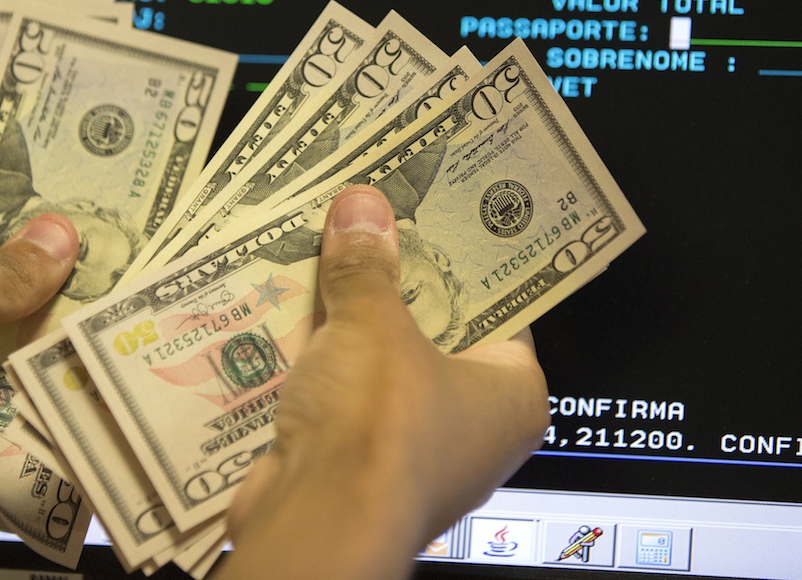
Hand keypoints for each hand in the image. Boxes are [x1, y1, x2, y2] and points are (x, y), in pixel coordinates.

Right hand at [220, 185, 549, 578]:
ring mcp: (415, 454)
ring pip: (383, 371)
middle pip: (434, 339)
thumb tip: (362, 208)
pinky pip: (345, 403)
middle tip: (366, 232)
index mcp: (511, 395)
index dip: (459, 264)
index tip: (428, 221)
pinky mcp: (361, 469)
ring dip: (350, 329)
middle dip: (393, 290)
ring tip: (322, 264)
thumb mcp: (375, 325)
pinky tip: (290, 325)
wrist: (315, 524)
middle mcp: (474, 432)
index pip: (498, 311)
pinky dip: (322, 370)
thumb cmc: (378, 430)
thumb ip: (368, 267)